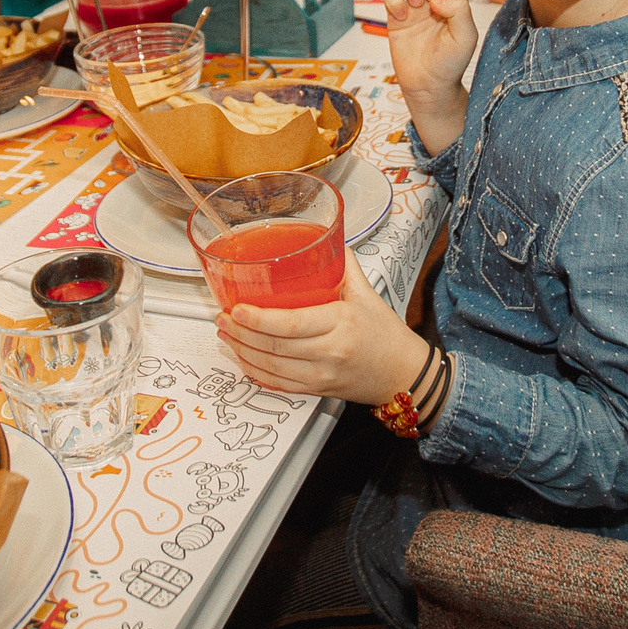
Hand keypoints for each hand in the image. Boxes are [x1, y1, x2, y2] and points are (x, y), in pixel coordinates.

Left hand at [215, 262, 432, 405]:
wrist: (404, 375)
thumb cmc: (387, 335)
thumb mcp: (367, 294)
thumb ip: (344, 264)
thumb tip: (325, 238)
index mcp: (341, 324)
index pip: (291, 324)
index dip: (258, 319)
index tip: (237, 308)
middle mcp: (330, 353)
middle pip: (274, 346)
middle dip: (241, 332)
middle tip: (223, 316)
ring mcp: (321, 375)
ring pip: (271, 368)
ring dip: (242, 351)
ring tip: (226, 334)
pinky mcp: (317, 390)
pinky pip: (279, 385)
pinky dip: (256, 372)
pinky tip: (244, 359)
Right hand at [383, 0, 474, 154]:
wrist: (428, 85)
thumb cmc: (451, 62)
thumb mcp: (466, 37)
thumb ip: (460, 11)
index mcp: (455, 0)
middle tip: (431, 2)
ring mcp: (414, 6)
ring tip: (416, 8)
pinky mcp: (396, 16)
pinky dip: (394, 0)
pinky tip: (402, 17)